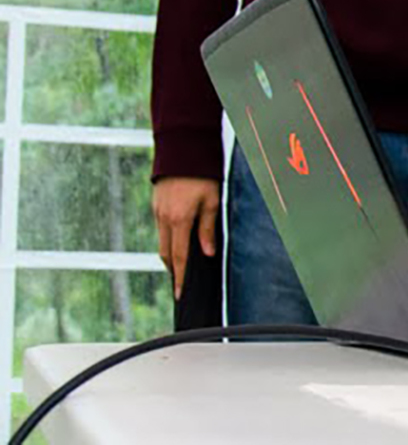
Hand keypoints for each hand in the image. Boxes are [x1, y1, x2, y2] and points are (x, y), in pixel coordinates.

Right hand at [153, 176, 220, 299]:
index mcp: (179, 220)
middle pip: (166, 253)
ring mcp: (158, 212)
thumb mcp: (212, 201)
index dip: (180, 276)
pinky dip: (168, 240)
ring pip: (162, 242)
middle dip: (173, 270)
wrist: (182, 151)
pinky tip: (177, 243)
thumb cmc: (203, 175)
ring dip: (170, 255)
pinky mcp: (156, 205)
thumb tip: (207, 254)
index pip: (179, 256)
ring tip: (180, 267)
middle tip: (181, 284)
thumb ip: (208, 229)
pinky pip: (161, 229)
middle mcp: (164, 219)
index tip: (180, 293)